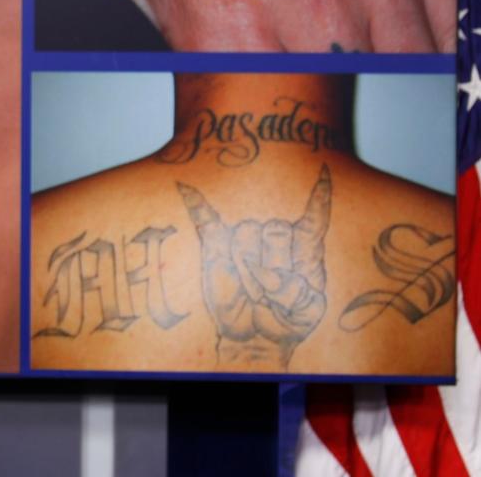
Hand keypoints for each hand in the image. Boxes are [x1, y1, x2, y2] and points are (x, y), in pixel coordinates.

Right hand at [177, 165, 330, 368]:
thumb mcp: (305, 314)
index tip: (323, 170)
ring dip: (249, 269)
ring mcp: (244, 240)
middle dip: (273, 264)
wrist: (254, 337)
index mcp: (304, 249)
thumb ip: (297, 294)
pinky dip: (196, 203)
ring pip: (247, 232)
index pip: (313, 218)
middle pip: (276, 229)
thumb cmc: (285, 321)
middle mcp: (275, 238)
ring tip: (253, 292)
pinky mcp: (217, 245)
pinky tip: (185, 186)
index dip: (319, 197)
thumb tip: (270, 276)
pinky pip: (206, 218)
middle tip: (270, 295)